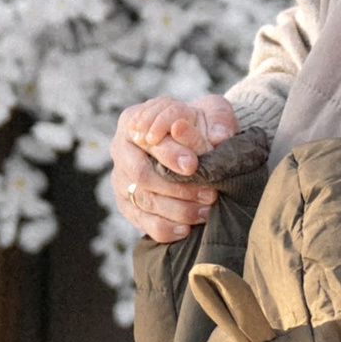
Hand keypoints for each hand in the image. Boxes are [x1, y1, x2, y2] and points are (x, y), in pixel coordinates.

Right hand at [111, 93, 237, 240]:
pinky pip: (140, 220)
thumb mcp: (211, 111)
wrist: (192, 142)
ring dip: (177, 209)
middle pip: (142, 174)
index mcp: (134, 121)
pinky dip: (163, 228)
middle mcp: (121, 149)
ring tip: (205, 210)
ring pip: (143, 200)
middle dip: (177, 187)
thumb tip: (220, 137)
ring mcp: (120, 178)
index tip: (193, 165)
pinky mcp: (126, 202)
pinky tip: (186, 229)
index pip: (148, 141)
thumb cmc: (199, 123)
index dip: (169, 154)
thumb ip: (218, 118)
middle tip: (209, 194)